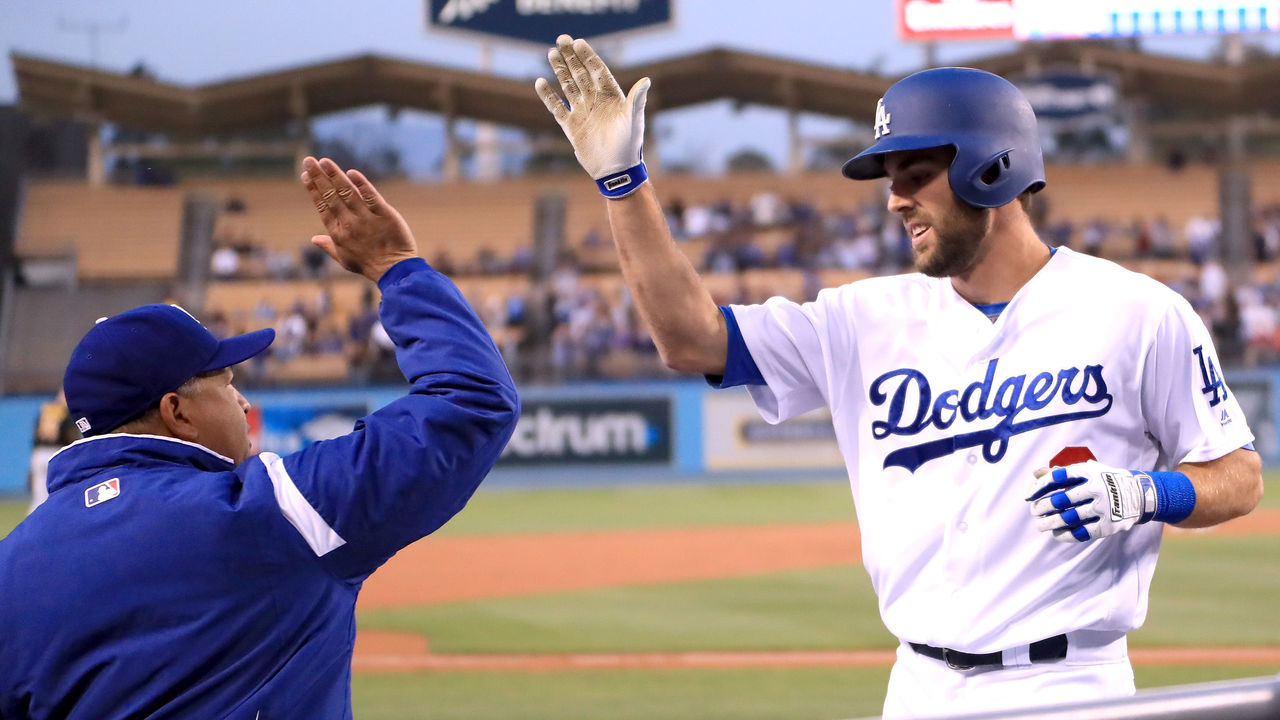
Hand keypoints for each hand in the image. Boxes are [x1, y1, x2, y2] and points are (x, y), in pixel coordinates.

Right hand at [300, 157, 417, 282]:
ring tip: (325, 161)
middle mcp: (349, 224)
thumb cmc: (369, 265)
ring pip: (347, 193)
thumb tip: (313, 239)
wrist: (394, 271)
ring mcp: (366, 219)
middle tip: (308, 160)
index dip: (313, 190)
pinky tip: (352, 173)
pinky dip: (362, 185)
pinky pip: (371, 197)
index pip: (322, 207)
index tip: (305, 175)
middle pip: (331, 196)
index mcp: (337, 233)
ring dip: (335, 176)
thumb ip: (329, 246)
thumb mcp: (345, 259)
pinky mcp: (385, 215)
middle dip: (319, 177)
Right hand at [534, 34, 649, 185]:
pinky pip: (557, 107)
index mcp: (612, 97)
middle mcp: (596, 101)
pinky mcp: (571, 126)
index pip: (598, 71)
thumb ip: (637, 100)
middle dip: (571, 57)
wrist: (616, 170)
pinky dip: (549, 96)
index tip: (578, 42)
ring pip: (569, 86)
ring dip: (560, 70)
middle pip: (581, 74)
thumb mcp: (633, 121)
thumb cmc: (629, 145)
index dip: (588, 56)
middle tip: (561, 39)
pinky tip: (541, 82)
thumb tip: (646, 80)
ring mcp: (583, 112)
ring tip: (551, 54)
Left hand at [1026, 460, 1156, 542]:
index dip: (1040, 487)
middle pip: (1061, 500)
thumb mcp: (1088, 471)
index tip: (1028, 496)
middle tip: (1034, 512)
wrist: (1140, 495)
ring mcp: (1104, 508)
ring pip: (1069, 518)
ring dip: (1050, 523)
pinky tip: (1056, 534)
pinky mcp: (1109, 525)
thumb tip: (1035, 473)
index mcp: (1089, 472)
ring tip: (1040, 525)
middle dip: (1043, 507)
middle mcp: (1097, 489)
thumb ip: (1061, 472)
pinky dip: (1066, 534)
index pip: (1057, 477)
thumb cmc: (1105, 481)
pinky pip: (1082, 533)